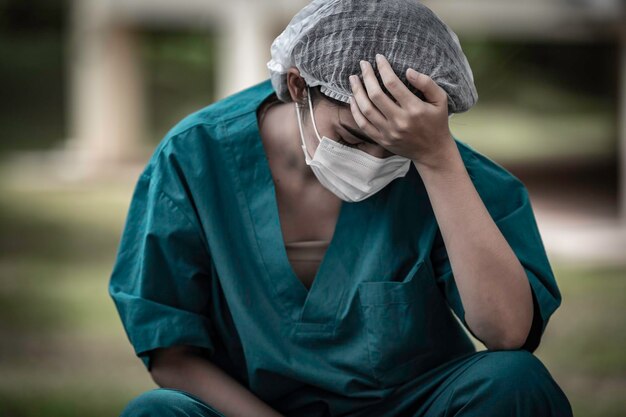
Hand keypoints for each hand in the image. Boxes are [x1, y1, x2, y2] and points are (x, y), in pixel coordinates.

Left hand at [348, 54, 454, 168]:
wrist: (433, 152)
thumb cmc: (437, 122)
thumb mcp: (441, 100)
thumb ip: (427, 83)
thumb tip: (408, 70)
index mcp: (414, 109)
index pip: (392, 84)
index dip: (383, 68)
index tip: (378, 58)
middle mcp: (400, 121)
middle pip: (375, 95)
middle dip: (367, 76)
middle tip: (363, 64)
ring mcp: (389, 132)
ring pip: (366, 109)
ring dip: (357, 91)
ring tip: (353, 78)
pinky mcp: (382, 140)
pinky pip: (363, 124)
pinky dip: (355, 110)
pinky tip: (353, 98)